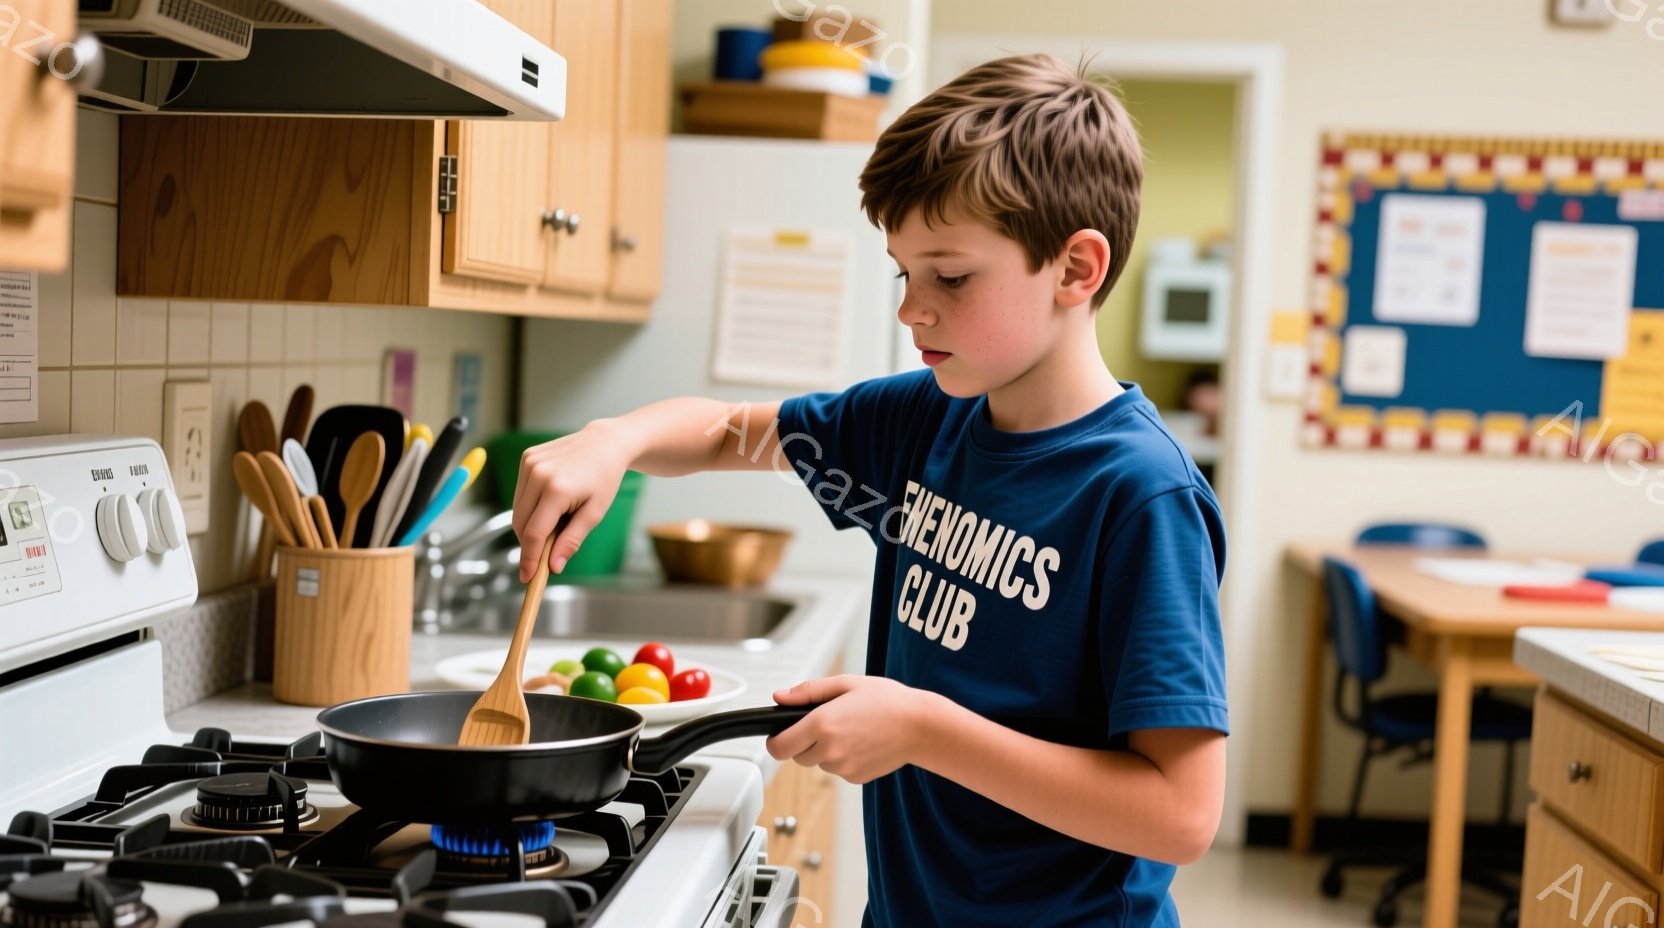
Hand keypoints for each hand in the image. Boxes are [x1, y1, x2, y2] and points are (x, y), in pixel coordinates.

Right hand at [512, 422, 632, 581]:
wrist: (605, 443)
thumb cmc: (604, 479)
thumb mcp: (594, 513)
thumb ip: (571, 540)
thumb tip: (553, 566)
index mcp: (557, 489)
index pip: (534, 533)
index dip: (529, 558)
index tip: (527, 577)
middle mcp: (538, 474)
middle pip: (521, 523)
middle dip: (530, 544)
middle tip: (546, 553)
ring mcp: (530, 463)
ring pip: (517, 509)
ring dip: (530, 524)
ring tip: (557, 519)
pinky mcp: (526, 458)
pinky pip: (521, 493)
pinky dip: (531, 505)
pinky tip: (552, 501)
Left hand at [766, 675, 939, 784]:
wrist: (921, 726)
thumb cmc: (887, 700)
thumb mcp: (845, 683)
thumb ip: (807, 691)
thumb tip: (779, 698)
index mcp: (822, 724)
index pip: (778, 747)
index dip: (774, 741)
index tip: (778, 734)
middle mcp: (829, 750)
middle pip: (797, 755)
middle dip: (803, 742)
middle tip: (826, 723)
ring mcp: (843, 767)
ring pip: (819, 763)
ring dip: (825, 750)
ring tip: (851, 730)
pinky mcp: (856, 778)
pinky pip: (838, 770)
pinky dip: (844, 759)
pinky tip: (862, 742)